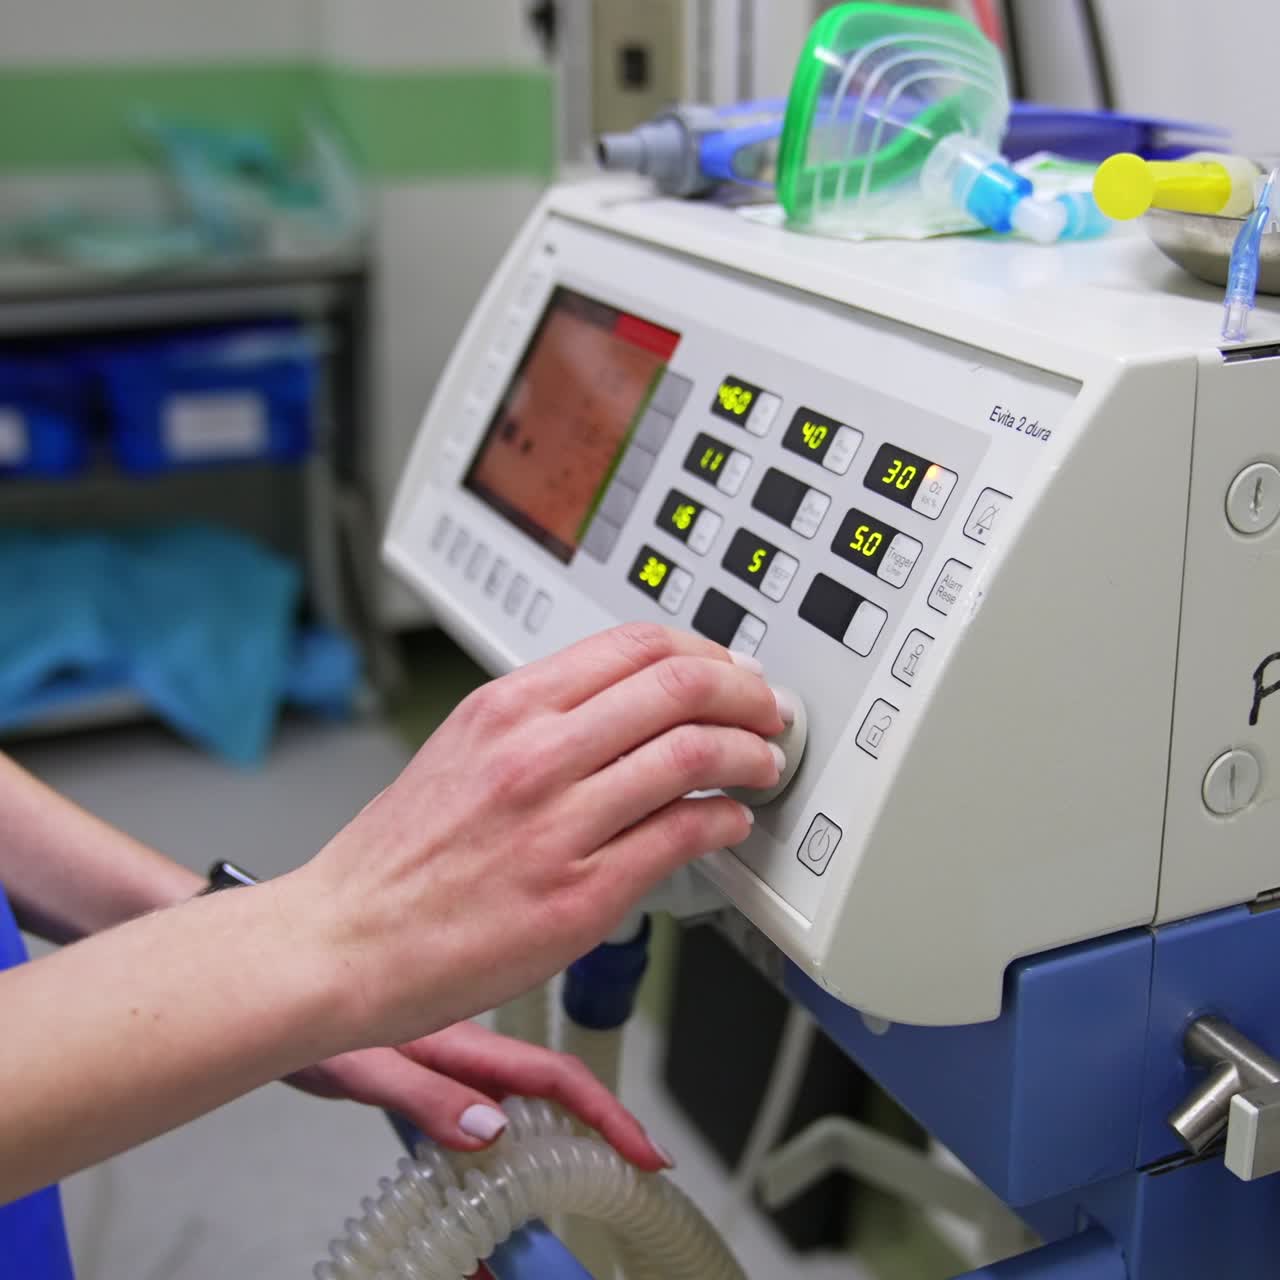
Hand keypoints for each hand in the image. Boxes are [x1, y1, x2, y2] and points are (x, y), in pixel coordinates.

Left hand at [287, 1021, 669, 1170]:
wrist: (270, 983)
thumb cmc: (306, 1014)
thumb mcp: (362, 1063)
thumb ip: (423, 1094)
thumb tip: (491, 1129)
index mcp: (461, 1042)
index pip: (553, 1077)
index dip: (605, 1114)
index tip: (645, 1152)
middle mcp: (462, 1052)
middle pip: (548, 1096)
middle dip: (591, 1138)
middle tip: (622, 1181)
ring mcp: (446, 1065)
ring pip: (513, 1112)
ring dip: (538, 1160)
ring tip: (547, 1215)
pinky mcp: (424, 1079)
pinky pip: (471, 1122)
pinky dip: (487, 1164)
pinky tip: (479, 1198)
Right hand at [295, 623, 783, 1049]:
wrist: (347, 938)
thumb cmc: (400, 855)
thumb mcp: (464, 747)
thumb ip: (545, 719)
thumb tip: (628, 705)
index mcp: (509, 708)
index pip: (637, 646)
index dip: (706, 653)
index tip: (730, 670)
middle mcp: (536, 753)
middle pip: (680, 688)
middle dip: (747, 694)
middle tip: (768, 711)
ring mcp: (560, 823)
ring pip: (693, 756)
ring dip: (750, 755)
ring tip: (763, 765)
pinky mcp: (580, 894)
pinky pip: (681, 837)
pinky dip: (724, 821)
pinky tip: (729, 823)